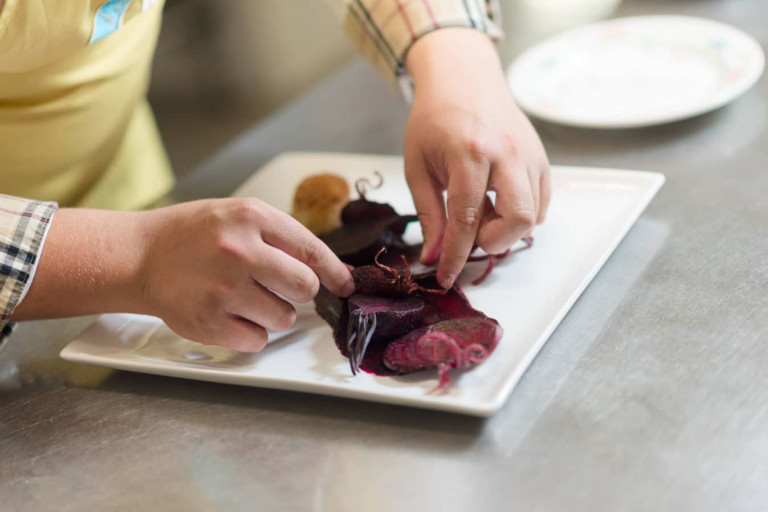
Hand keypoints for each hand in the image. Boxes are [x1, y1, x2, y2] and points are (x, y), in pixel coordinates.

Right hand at [140, 198, 353, 351]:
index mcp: (251, 218)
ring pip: (285, 318)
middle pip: (305, 287)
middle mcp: (238, 252)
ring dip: (274, 313)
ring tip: (245, 297)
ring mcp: (223, 290)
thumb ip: (283, 238)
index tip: (346, 284)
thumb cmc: (196, 235)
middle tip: (279, 286)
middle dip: (299, 291)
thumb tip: (332, 272)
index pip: (312, 250)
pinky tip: (230, 313)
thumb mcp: (240, 217)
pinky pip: (258, 340)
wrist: (140, 256)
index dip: (335, 272)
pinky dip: (251, 332)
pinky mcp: (209, 323)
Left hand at [404, 28, 550, 287]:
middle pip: (517, 220)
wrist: (464, 77)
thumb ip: (428, 213)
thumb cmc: (435, 119)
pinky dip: (521, 215)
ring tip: (481, 214)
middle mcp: (507, 153)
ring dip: (505, 229)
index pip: (467, 218)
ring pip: (534, 215)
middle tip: (469, 237)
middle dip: (492, 242)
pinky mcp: (541, 159)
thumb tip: (434, 256)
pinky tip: (497, 204)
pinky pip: (541, 203)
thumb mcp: (418, 166)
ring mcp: (530, 156)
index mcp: (470, 152)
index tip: (445, 277)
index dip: (455, 255)